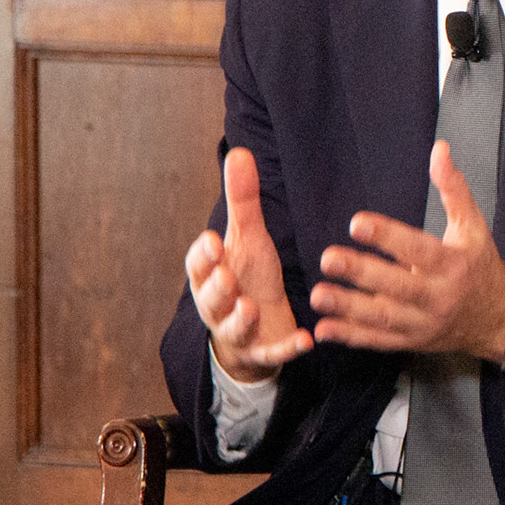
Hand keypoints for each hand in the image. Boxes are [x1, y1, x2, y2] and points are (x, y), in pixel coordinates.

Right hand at [185, 147, 312, 382]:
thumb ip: (242, 200)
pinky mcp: (263, 352)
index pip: (199, 265)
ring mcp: (240, 331)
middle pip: (211, 298)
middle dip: (217, 288)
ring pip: (234, 328)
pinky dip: (286, 349)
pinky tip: (305, 341)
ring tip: (250, 308)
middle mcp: (219, 305)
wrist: (258, 327)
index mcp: (212, 275)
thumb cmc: (248, 276)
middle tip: (227, 276)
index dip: (204, 255)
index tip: (214, 239)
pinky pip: (273, 353)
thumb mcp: (247, 238)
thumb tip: (239, 151)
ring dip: (241, 319)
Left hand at [312, 141, 504, 362]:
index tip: (357, 223)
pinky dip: (352, 337)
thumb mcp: (473, 225)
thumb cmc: (480, 265)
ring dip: (349, 308)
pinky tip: (324, 328)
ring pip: (384, 318)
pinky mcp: (412, 341)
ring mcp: (424, 323)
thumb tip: (440, 150)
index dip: (388, 237)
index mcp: (453, 264)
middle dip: (361, 273)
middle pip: (397, 286)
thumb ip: (453, 188)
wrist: (498, 317)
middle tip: (328, 259)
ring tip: (319, 294)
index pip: (418, 249)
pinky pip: (379, 342)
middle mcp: (439, 296)